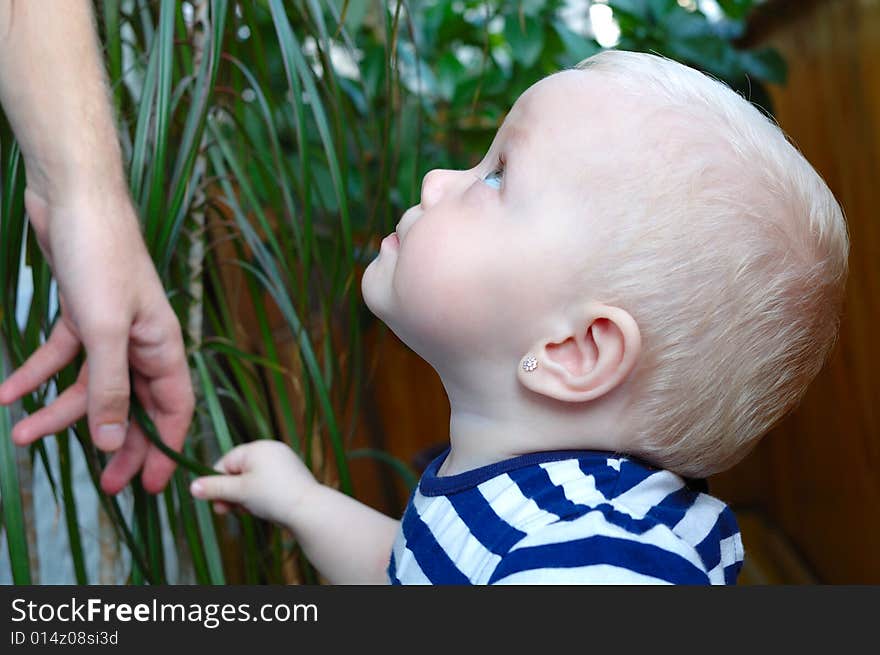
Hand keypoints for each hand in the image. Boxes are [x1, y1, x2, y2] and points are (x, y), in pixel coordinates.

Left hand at [0, 187, 194, 493]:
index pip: (174, 409)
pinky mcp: (81, 316)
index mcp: (162, 346)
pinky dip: (36, 376)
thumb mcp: (104, 329)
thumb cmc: (102, 256)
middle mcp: (141, 343)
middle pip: (134, 406)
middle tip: (102, 484)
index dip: (165, 448)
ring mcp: (110, 330)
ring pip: (91, 386)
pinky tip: (8, 394)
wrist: (72, 197)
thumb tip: (115, 443)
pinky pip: (61, 358)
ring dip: (59, 412)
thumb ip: (111, 388)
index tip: (150, 487)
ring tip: (22, 435)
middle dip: (117, 444)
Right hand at [190, 441, 318, 527]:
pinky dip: (260, 498)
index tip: (215, 502)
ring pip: (252, 481)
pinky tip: (262, 510)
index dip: (217, 483)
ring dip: (244, 497)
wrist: (309, 510)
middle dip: (230, 493)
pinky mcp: (291, 478)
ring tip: (248, 511)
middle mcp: (271, 450)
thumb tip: (192, 487)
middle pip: (239, 472)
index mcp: (257, 448)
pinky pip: (267, 485)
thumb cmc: (272, 496)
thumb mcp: (238, 492)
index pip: (226, 462)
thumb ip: (214, 488)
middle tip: (225, 511)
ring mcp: (283, 463)